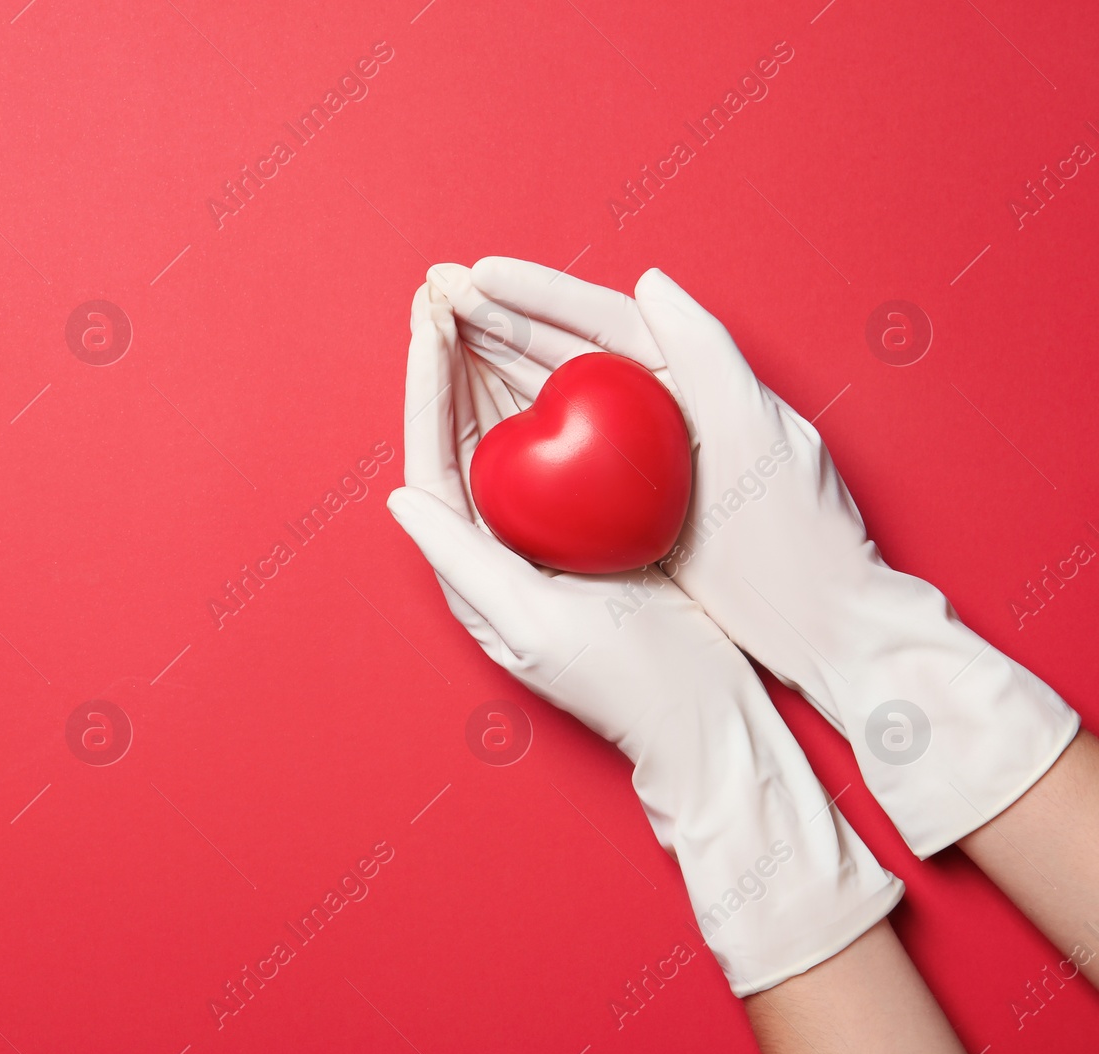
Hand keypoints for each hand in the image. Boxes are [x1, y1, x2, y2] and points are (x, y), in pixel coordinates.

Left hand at [388, 275, 901, 993]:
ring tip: (472, 302)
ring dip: (483, 367)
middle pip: (457, 433)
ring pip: (499, 433)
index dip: (425, 383)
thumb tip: (401, 498)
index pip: (432, 456)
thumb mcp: (532, 621)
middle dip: (448, 359)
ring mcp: (536, 537)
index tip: (427, 318)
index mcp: (468, 567)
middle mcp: (491, 546)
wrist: (702, 716)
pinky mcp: (580, 533)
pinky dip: (538, 397)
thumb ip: (463, 560)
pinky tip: (542, 356)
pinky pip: (549, 449)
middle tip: (441, 286)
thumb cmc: (622, 679)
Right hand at [452, 256, 1079, 856]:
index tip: (478, 273)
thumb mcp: (760, 438)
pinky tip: (476, 427)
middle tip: (438, 295)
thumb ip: (708, 353)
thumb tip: (649, 280)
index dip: (540, 292)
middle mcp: (670, 411)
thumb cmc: (799, 538)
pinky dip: (518, 431)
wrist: (827, 628)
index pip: (608, 321)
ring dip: (499, 365)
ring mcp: (649, 461)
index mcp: (701, 380)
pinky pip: (562, 457)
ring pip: (559, 397)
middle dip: (503, 319)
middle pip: (572, 351)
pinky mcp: (637, 508)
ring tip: (440, 340)